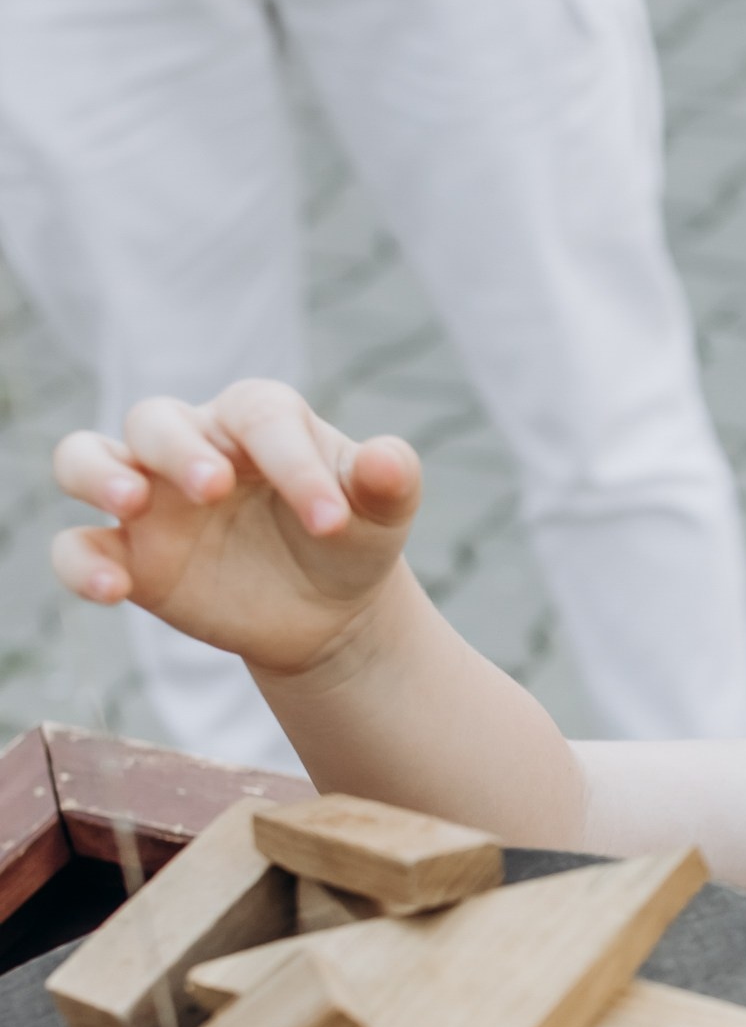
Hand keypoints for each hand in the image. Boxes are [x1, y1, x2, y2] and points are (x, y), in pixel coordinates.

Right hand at [51, 382, 421, 681]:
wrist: (327, 607)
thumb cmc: (349, 539)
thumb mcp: (382, 513)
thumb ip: (389, 481)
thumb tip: (389, 460)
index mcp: (257, 419)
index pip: (260, 418)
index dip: (293, 464)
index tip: (332, 522)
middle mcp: (191, 445)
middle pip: (155, 421)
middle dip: (180, 450)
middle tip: (215, 488)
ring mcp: (149, 498)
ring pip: (85, 457)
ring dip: (97, 473)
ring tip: (130, 503)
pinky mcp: (129, 555)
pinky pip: (75, 546)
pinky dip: (81, 562)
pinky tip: (111, 586)